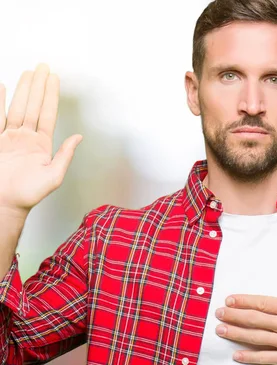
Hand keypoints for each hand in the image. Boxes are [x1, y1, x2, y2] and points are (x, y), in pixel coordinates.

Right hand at [0, 64, 81, 214]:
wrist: (5, 204)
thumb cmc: (29, 195)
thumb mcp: (54, 176)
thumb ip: (65, 155)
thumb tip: (78, 137)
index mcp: (42, 144)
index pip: (47, 113)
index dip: (51, 96)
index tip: (54, 78)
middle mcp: (26, 137)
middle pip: (33, 105)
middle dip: (38, 86)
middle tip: (42, 66)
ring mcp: (10, 138)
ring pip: (17, 107)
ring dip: (22, 89)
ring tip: (28, 72)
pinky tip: (1, 88)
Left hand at [214, 254, 276, 364]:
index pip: (264, 302)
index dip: (245, 300)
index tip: (230, 299)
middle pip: (255, 319)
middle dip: (234, 315)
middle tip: (218, 313)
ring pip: (256, 338)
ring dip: (236, 333)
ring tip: (220, 330)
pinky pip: (266, 359)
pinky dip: (250, 357)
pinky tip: (236, 356)